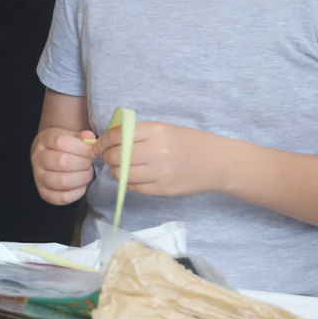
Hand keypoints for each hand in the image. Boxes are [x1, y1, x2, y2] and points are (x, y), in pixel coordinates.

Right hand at [31, 127, 96, 204]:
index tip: (92, 151)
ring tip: (87, 173)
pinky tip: (81, 185)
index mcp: (44, 139)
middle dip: (83, 163)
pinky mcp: (44, 193)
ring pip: (62, 181)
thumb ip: (82, 137)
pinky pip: (62, 197)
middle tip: (89, 163)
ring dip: (82, 178)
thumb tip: (89, 138)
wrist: (50, 154)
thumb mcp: (72, 136)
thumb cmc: (65, 146)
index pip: (61, 142)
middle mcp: (38, 157)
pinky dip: (77, 192)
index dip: (82, 148)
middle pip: (62, 162)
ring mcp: (38, 176)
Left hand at [95, 120, 226, 197]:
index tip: (100, 144)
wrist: (217, 162)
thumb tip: (107, 139)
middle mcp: (157, 151)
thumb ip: (138, 133)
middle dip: (108, 157)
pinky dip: (129, 182)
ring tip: (122, 167)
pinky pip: (134, 187)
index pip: (117, 136)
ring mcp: (160, 172)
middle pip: (116, 156)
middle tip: (110, 156)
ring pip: (122, 174)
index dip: (104, 141)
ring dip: (116, 171)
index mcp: (156, 131)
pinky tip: (134, 176)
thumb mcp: (164, 129)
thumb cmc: (188, 142)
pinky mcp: (163, 189)